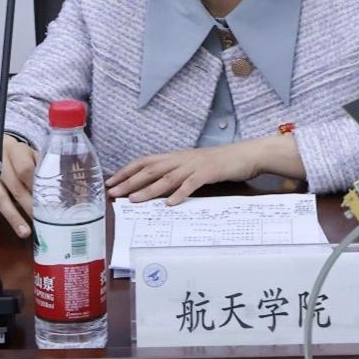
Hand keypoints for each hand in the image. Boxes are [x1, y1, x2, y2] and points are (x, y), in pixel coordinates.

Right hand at [0, 136, 37, 237]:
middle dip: (28, 205)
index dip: (34, 185)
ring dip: (13, 216)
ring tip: (25, 232)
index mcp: (16, 150)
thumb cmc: (18, 158)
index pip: (25, 168)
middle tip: (40, 220)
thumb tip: (68, 185)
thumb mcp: (30, 155)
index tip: (46, 200)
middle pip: (14, 186)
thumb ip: (43, 166)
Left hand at [106, 141, 266, 205]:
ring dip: (149, 189)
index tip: (112, 182)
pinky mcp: (210, 172)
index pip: (146, 162)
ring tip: (134, 199)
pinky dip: (181, 193)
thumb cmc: (220, 163)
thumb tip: (158, 187)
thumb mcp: (194, 166)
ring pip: (168, 177)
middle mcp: (182, 159)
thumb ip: (177, 174)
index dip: (127, 171)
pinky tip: (171, 204)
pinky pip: (192, 184)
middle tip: (113, 192)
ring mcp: (195, 165)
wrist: (247, 154)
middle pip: (151, 169)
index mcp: (177, 157)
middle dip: (130, 181)